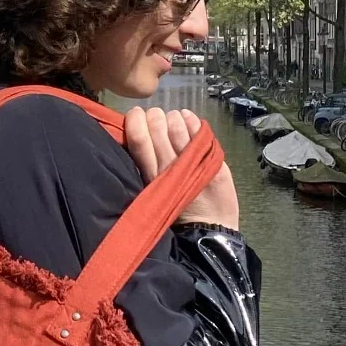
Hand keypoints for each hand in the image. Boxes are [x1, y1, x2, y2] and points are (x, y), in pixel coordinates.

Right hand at [124, 106, 239, 229]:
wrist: (210, 231)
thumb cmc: (177, 211)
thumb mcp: (154, 190)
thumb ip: (148, 164)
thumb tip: (140, 132)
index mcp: (150, 175)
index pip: (137, 139)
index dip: (135, 121)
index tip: (137, 115)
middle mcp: (168, 166)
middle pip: (157, 128)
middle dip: (155, 116)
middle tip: (157, 117)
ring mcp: (191, 162)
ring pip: (177, 126)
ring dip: (174, 118)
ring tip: (174, 120)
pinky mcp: (211, 161)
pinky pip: (199, 132)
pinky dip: (192, 121)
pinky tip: (188, 119)